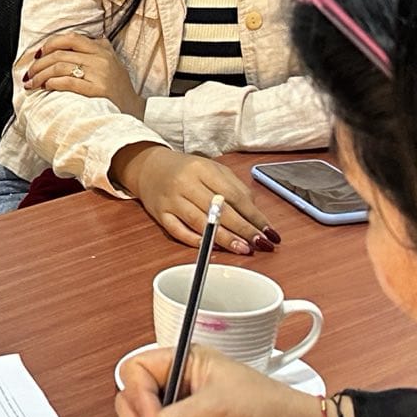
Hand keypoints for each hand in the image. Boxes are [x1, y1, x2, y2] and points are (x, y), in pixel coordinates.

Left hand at [24, 33, 144, 119]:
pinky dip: (53, 83)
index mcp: (101, 50)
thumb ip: (98, 48)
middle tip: (29, 73)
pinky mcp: (98, 90)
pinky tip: (45, 86)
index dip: (50, 44)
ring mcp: (100, 74)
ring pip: (60, 67)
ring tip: (32, 83)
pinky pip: (69, 82)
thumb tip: (80, 39)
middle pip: (60, 54)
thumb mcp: (112, 62)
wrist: (134, 110)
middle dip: (39, 64)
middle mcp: (100, 59)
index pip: (71, 38)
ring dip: (41, 75)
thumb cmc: (118, 88)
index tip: (38, 54)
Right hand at [112, 144, 279, 254]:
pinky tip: (212, 247)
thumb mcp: (212, 169)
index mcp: (202, 169)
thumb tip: (254, 214)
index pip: (234, 195)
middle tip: (259, 243)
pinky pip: (178, 231)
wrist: (149, 167)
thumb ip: (234, 187)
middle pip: (219, 210)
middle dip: (243, 230)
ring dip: (224, 239)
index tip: (268, 230)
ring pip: (201, 222)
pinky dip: (196, 241)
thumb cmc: (185, 169)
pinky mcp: (159, 214)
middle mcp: (185, 183)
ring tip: (242, 249)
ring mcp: (171, 199)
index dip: (253, 215)